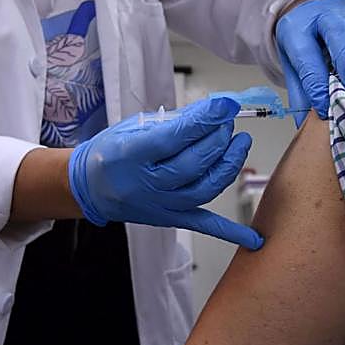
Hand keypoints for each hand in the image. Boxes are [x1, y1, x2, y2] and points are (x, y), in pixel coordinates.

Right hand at [68, 97, 262, 249]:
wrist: (90, 187)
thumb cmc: (111, 152)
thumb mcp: (133, 127)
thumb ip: (174, 121)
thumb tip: (213, 111)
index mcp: (131, 154)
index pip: (176, 137)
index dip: (205, 120)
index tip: (225, 105)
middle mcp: (145, 184)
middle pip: (194, 163)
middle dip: (218, 138)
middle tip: (228, 122)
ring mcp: (160, 205)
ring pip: (204, 189)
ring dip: (228, 165)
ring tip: (240, 143)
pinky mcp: (170, 219)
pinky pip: (204, 225)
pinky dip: (230, 232)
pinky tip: (253, 239)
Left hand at [276, 0, 344, 124]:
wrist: (312, 11)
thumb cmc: (304, 42)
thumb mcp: (293, 66)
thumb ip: (301, 94)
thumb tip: (307, 126)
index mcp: (296, 28)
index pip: (306, 57)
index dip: (317, 84)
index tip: (325, 107)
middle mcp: (322, 12)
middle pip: (339, 36)